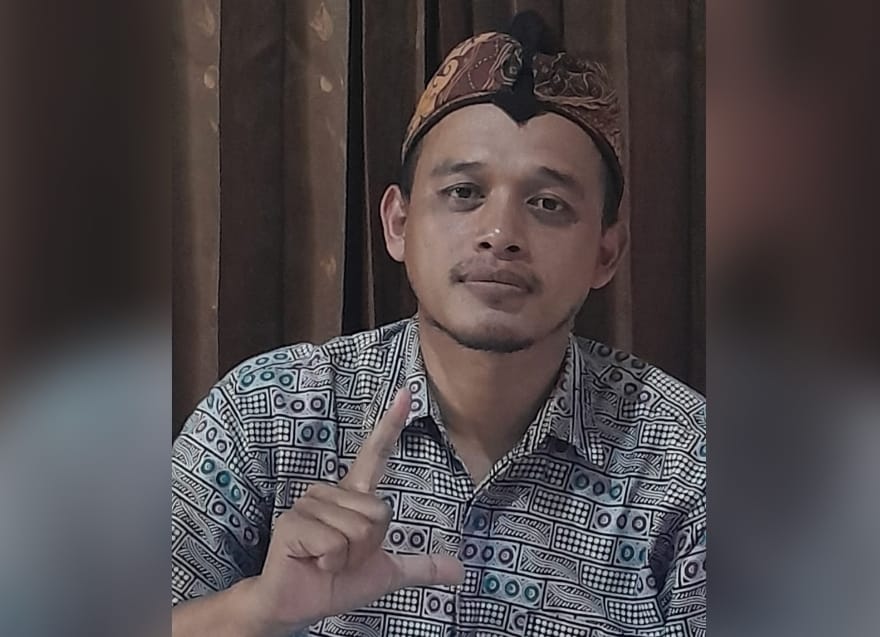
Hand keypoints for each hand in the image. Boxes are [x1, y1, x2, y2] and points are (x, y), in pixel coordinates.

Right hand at [247, 390, 464, 634]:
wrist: (296, 606)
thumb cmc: (336, 583)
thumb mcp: (386, 573)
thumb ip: (420, 567)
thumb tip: (460, 571)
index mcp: (353, 497)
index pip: (375, 454)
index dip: (391, 424)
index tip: (406, 393)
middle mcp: (331, 492)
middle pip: (380, 513)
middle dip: (368, 547)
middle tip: (342, 558)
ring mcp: (309, 504)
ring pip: (360, 529)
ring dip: (349, 557)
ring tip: (325, 560)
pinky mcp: (293, 523)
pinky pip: (336, 543)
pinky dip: (331, 563)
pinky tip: (313, 563)